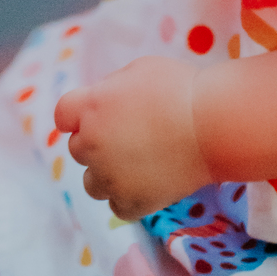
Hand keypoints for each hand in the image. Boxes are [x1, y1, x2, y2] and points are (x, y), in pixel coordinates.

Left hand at [54, 56, 211, 220]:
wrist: (213, 124)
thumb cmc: (179, 88)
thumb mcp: (139, 70)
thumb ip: (111, 88)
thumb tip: (103, 104)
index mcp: (91, 106)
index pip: (63, 115)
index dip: (78, 115)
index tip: (96, 116)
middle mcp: (91, 143)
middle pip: (78, 149)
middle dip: (97, 142)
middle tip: (131, 136)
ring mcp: (109, 177)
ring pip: (92, 183)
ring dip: (107, 173)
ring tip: (139, 162)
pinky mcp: (130, 203)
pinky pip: (116, 205)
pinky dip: (128, 197)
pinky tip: (149, 181)